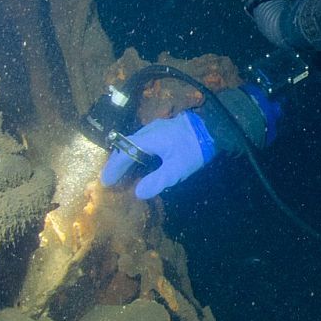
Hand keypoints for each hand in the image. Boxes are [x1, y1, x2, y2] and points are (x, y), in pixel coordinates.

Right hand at [98, 111, 213, 198]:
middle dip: (116, 162)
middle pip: (125, 146)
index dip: (113, 169)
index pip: (124, 154)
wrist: (215, 128)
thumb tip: (138, 193)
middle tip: (111, 178)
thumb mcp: (177, 169)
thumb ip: (157, 181)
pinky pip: (142, 141)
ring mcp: (156, 128)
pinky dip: (136, 152)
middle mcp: (148, 130)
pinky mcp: (163, 129)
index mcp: (148, 139)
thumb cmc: (194, 149)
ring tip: (122, 172)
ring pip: (133, 142)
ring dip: (126, 156)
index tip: (106, 182)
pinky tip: (140, 161)